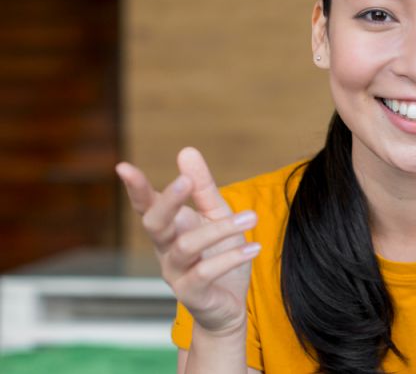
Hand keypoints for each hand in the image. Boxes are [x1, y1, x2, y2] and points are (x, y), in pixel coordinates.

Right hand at [116, 147, 260, 333]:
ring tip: (251, 217)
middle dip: (168, 201)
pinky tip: (253, 247)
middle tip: (185, 181)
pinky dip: (230, 258)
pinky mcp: (191, 294)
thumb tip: (186, 150)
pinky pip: (205, 273)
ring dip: (220, 229)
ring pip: (186, 247)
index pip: (146, 205)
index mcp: (169, 227)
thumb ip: (202, 187)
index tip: (123, 167)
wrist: (228, 304)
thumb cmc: (218, 254)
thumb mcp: (216, 214)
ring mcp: (175, 273)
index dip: (135, 188)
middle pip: (154, 224)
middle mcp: (165, 249)